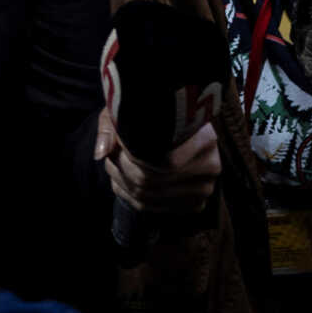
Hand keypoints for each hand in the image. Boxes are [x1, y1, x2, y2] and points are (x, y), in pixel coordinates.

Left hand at [95, 104, 221, 213]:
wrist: (181, 124)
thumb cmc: (156, 112)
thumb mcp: (134, 106)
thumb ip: (113, 125)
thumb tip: (101, 153)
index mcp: (206, 139)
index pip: (165, 162)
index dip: (132, 153)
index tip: (118, 140)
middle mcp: (210, 167)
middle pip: (151, 180)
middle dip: (123, 167)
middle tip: (111, 152)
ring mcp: (203, 190)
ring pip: (146, 195)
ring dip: (121, 180)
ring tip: (113, 161)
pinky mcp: (193, 204)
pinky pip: (152, 207)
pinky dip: (128, 193)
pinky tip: (120, 177)